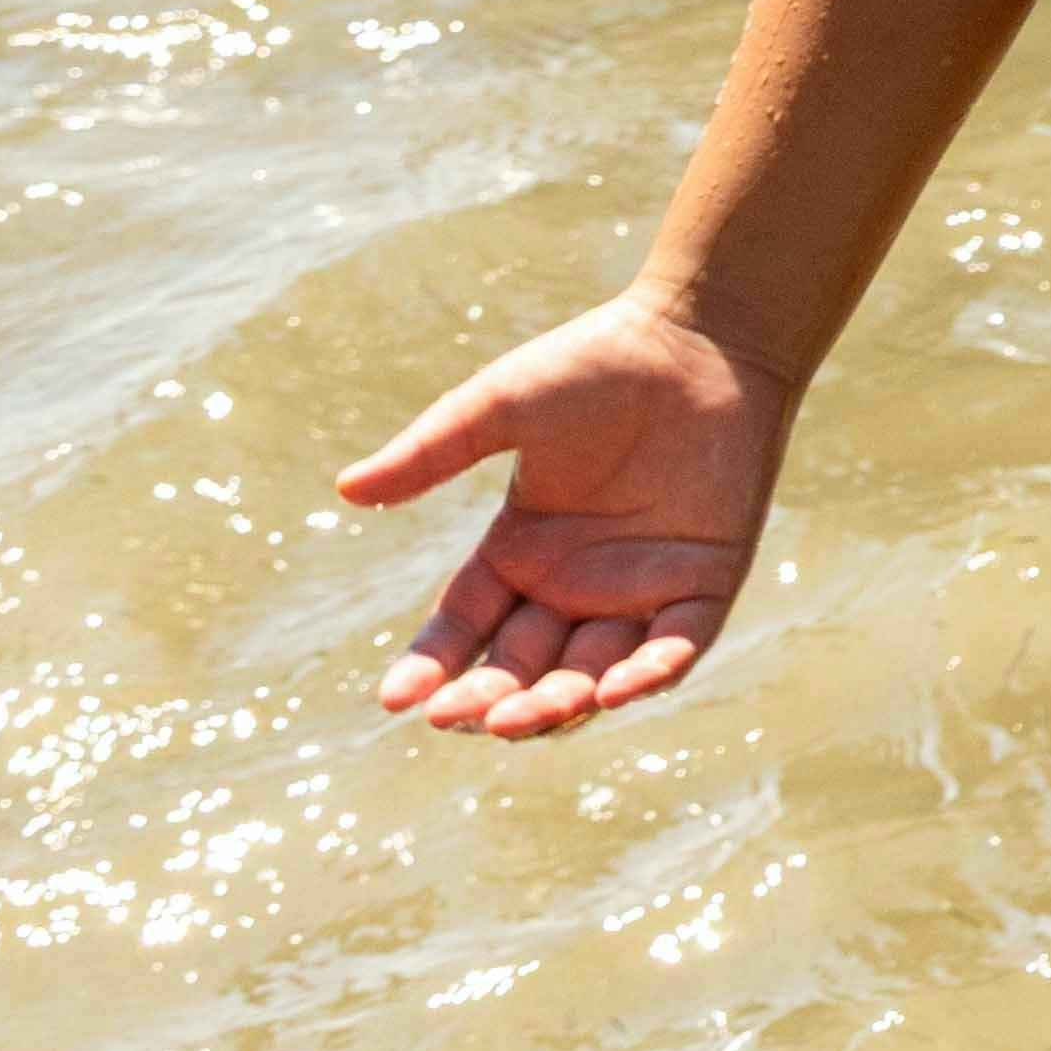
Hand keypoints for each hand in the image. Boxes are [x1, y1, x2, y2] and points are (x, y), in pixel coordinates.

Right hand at [336, 289, 794, 736]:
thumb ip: (432, 453)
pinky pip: (675, 647)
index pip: (463, 626)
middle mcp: (574, 583)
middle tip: (458, 715)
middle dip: (487, 698)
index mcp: (520, 550)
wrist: (703, 335)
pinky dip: (648, 675)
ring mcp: (638, 588)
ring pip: (590, 673)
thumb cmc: (598, 363)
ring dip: (557, 704)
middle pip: (519, 666)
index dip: (430, 664)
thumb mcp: (501, 408)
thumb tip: (347, 489)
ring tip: (521, 715)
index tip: (395, 699)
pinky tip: (611, 692)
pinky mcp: (704, 582)